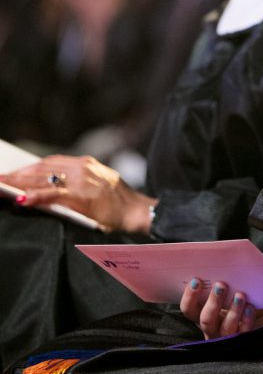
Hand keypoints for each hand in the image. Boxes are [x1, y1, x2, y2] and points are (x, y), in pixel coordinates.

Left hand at [2, 154, 155, 232]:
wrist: (137, 210)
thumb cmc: (119, 202)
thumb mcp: (98, 183)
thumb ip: (77, 181)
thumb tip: (53, 187)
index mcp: (85, 163)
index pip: (49, 163)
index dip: (27, 169)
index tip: (11, 174)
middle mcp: (81, 167)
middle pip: (42, 169)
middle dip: (17, 175)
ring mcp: (81, 180)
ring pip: (43, 179)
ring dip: (19, 183)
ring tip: (1, 187)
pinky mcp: (81, 195)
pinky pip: (53, 195)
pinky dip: (36, 196)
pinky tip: (22, 198)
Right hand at [180, 279, 255, 338]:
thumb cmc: (242, 294)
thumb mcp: (229, 286)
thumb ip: (220, 278)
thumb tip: (216, 257)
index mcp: (203, 313)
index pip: (189, 309)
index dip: (189, 296)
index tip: (196, 280)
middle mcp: (213, 327)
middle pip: (206, 319)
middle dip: (213, 302)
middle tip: (221, 285)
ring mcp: (227, 336)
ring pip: (225, 328)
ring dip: (232, 311)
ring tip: (240, 295)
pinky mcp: (244, 338)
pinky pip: (244, 332)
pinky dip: (246, 320)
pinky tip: (250, 307)